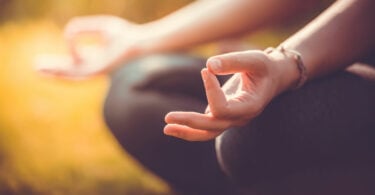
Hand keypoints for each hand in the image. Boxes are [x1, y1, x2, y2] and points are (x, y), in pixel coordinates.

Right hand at [35, 15, 146, 78]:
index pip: (77, 60)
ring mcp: (96, 72)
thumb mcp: (100, 27)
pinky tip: (56, 62)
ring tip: (38, 69)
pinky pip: (78, 67)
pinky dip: (68, 60)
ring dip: (55, 72)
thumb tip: (66, 33)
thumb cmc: (125, 34)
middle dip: (54, 69)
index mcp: (97, 58)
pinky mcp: (97, 72)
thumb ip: (81, 28)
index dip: (69, 49)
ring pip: (71, 75)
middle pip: (71, 71)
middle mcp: (95, 67)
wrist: (139, 43)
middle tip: (36, 67)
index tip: (68, 33)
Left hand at [164, 50, 297, 140]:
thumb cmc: (265, 67)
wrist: (274, 77)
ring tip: (166, 128)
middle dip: (189, 122)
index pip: (223, 109)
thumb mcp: (254, 59)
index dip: (210, 91)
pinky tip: (174, 124)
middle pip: (212, 127)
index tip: (206, 70)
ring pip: (207, 132)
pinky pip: (205, 126)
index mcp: (250, 107)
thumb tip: (208, 65)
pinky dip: (190, 126)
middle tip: (167, 118)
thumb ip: (233, 61)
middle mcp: (240, 118)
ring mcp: (232, 119)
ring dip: (186, 131)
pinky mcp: (223, 116)